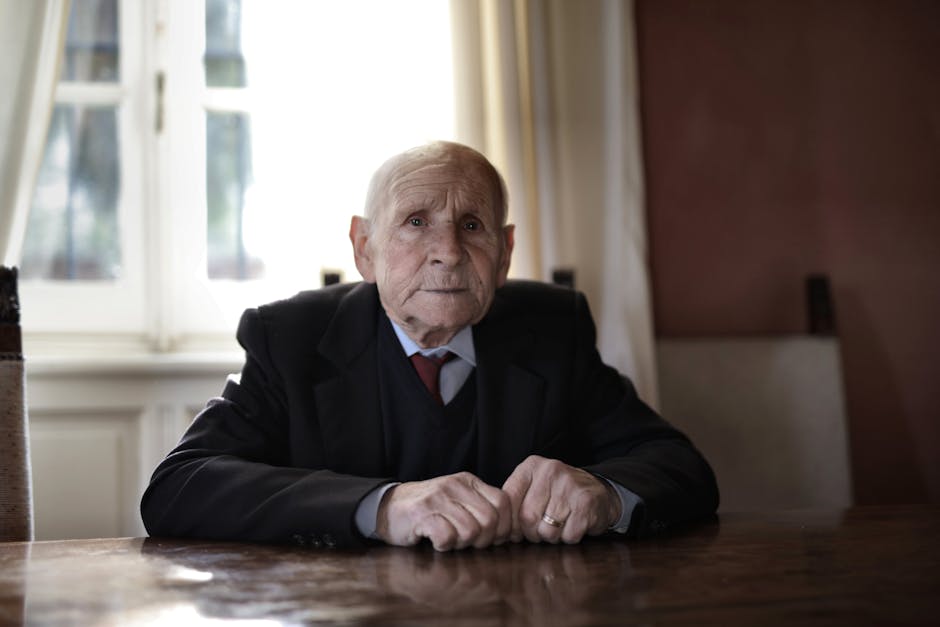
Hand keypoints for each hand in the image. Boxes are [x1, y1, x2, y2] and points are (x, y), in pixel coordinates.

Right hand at [376, 472, 511, 550]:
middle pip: (490, 520)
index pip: (503, 502)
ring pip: (470, 531)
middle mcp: (455, 486)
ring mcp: (438, 498)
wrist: (389, 507)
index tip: (494, 539)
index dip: (504, 526)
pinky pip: (447, 537)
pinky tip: (435, 540)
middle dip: (484, 539)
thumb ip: (482, 508)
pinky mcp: (421, 513)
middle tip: (468, 543)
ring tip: (450, 539)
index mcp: (469, 481)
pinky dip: (444, 545)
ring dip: (462, 543)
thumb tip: (510, 532)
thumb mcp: (459, 500)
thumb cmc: (430, 509)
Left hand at [502, 455, 620, 544]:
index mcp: (532, 466)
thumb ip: (514, 503)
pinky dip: (569, 537)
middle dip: (532, 532)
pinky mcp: (586, 502)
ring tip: (559, 525)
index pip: (508, 500)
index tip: (515, 531)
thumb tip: (498, 531)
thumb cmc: (557, 495)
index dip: (510, 522)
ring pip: (547, 530)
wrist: (598, 492)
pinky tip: (573, 525)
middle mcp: (550, 470)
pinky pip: (568, 535)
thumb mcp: (533, 489)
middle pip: (527, 517)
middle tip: (541, 529)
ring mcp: (570, 485)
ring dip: (552, 537)